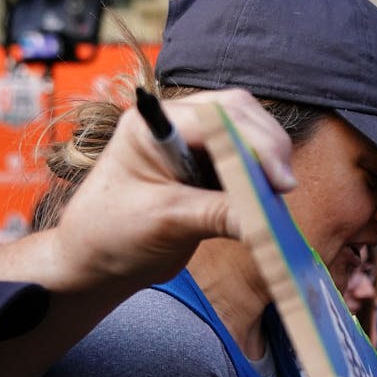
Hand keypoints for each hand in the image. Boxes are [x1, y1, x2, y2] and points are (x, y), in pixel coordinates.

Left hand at [55, 89, 295, 288]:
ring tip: (276, 197)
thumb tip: (265, 219)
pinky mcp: (204, 172)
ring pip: (246, 135)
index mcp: (152, 125)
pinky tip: (266, 203)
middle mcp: (174, 126)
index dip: (255, 143)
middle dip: (267, 146)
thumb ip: (216, 214)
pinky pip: (243, 164)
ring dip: (267, 162)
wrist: (94, 262)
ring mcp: (191, 147)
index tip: (278, 180)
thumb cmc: (111, 234)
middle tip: (283, 187)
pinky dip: (259, 180)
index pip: (216, 117)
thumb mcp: (166, 222)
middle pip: (238, 114)